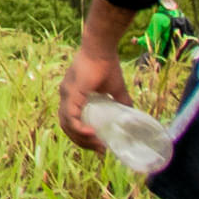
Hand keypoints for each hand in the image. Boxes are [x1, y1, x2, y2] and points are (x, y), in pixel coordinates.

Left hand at [53, 35, 129, 153]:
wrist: (102, 49)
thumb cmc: (108, 65)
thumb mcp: (116, 90)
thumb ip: (122, 103)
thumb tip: (133, 118)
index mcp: (72, 96)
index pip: (70, 122)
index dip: (82, 136)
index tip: (98, 145)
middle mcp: (65, 96)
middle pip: (66, 127)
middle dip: (83, 142)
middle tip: (100, 149)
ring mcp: (65, 94)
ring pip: (66, 125)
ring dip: (82, 139)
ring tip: (99, 144)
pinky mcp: (70, 93)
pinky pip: (70, 116)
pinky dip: (79, 128)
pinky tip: (93, 133)